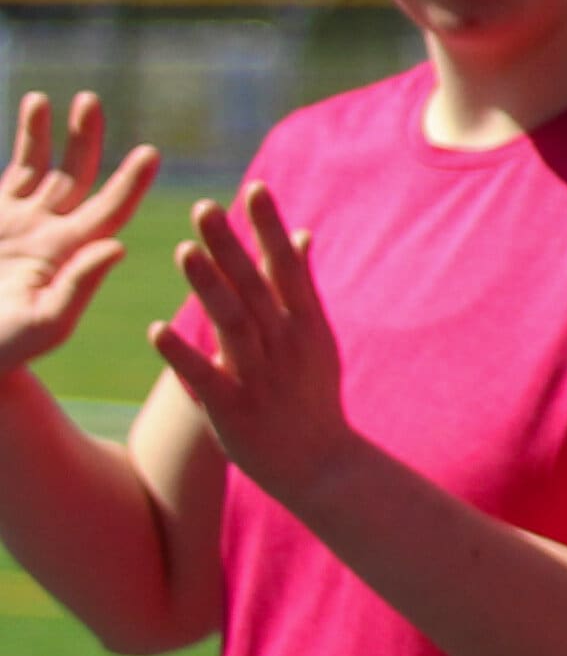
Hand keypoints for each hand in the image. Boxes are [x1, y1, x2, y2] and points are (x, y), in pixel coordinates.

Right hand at [0, 92, 157, 374]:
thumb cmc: (2, 348)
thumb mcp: (43, 325)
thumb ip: (79, 287)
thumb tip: (118, 248)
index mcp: (72, 255)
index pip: (110, 210)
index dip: (129, 182)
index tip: (150, 152)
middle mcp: (50, 232)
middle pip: (76, 175)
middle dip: (83, 138)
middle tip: (90, 101)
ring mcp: (18, 220)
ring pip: (38, 165)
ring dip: (45, 132)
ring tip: (50, 99)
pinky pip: (11, 173)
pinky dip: (21, 141)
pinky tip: (29, 107)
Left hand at [158, 185, 362, 508]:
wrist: (323, 466)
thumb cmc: (313, 397)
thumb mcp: (316, 338)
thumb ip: (300, 286)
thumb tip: (298, 235)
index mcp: (306, 326)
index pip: (286, 268)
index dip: (269, 229)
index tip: (254, 189)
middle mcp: (286, 346)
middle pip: (256, 288)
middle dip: (232, 247)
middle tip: (207, 208)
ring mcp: (261, 378)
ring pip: (233, 325)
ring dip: (208, 289)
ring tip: (183, 252)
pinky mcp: (235, 411)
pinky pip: (205, 378)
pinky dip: (181, 354)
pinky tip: (155, 330)